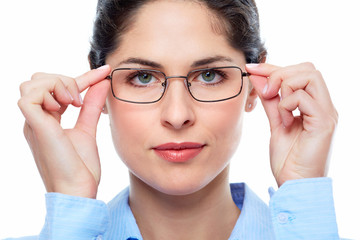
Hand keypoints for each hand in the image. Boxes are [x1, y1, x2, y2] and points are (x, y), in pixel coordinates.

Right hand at [18, 65, 110, 197]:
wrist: (78, 191)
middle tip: (80, 100)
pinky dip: (50, 94)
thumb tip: (102, 82)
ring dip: (58, 85)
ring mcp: (33, 122)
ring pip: (32, 83)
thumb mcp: (88, 128)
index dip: (82, 77)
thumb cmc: (81, 167)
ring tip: (74, 103)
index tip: (105, 71)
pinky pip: (29, 95)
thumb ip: (92, 105)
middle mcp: (36, 119)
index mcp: (46, 120)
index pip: (59, 88)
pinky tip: (66, 107)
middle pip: (38, 80)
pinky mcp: (34, 126)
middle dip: (64, 80)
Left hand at [246, 63, 337, 186]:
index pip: (299, 72)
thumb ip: (270, 100)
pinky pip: (304, 98)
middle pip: (308, 68)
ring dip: (284, 87)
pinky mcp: (324, 123)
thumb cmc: (288, 159)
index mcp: (313, 104)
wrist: (295, 185)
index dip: (274, 67)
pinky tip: (283, 121)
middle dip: (280, 73)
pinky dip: (287, 104)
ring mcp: (326, 113)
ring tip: (276, 108)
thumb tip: (258, 77)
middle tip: (265, 91)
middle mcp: (324, 105)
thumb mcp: (275, 122)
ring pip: (310, 76)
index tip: (251, 69)